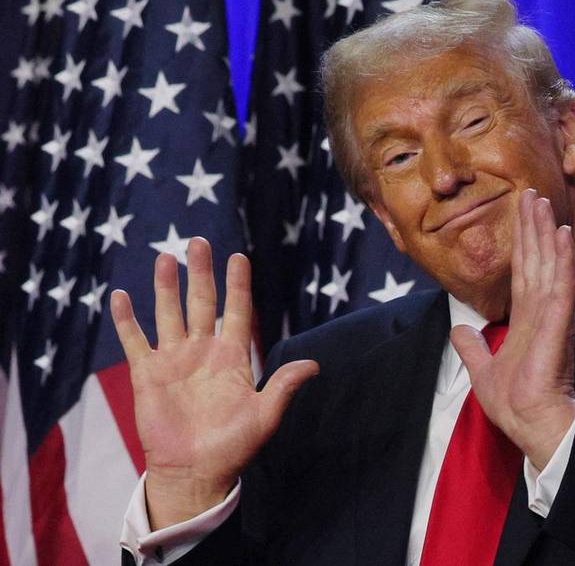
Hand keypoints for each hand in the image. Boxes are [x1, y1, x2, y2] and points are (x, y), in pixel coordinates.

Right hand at [110, 238, 318, 528]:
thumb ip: (284, 387)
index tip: (239, 257)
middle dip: (200, 273)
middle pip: (201, 303)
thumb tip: (314, 365)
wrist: (196, 473)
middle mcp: (203, 351)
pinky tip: (121, 296)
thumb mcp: (264, 416)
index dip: (238, 285)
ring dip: (166, 287)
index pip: (236, 311)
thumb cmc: (234, 447)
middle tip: (198, 242)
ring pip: (169, 314)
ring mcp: (174, 360)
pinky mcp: (147, 375)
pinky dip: (127, 321)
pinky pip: (135, 341)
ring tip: (165, 258)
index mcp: (232, 357)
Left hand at [451, 189, 574, 469]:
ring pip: (548, 264)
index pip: (522, 271)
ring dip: (545, 232)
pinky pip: (561, 286)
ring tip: (542, 201)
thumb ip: (472, 347)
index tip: (520, 214)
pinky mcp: (559, 324)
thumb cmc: (512, 403)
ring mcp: (551, 316)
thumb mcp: (482, 369)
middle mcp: (540, 311)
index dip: (521, 242)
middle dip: (532, 227)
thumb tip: (459, 330)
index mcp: (525, 319)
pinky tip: (561, 235)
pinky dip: (562, 259)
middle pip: (535, 260)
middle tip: (531, 193)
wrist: (528, 424)